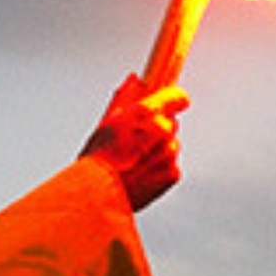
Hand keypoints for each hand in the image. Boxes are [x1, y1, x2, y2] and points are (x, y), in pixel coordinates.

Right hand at [78, 73, 189, 212]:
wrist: (99, 194)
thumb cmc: (98, 159)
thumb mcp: (107, 122)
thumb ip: (125, 98)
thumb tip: (134, 81)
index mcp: (146, 113)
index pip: (177, 96)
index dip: (174, 99)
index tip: (173, 100)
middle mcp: (162, 131)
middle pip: (171, 122)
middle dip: (158, 129)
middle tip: (137, 140)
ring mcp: (169, 153)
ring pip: (170, 145)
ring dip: (158, 150)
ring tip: (135, 161)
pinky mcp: (172, 173)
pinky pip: (171, 166)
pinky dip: (159, 169)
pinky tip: (141, 173)